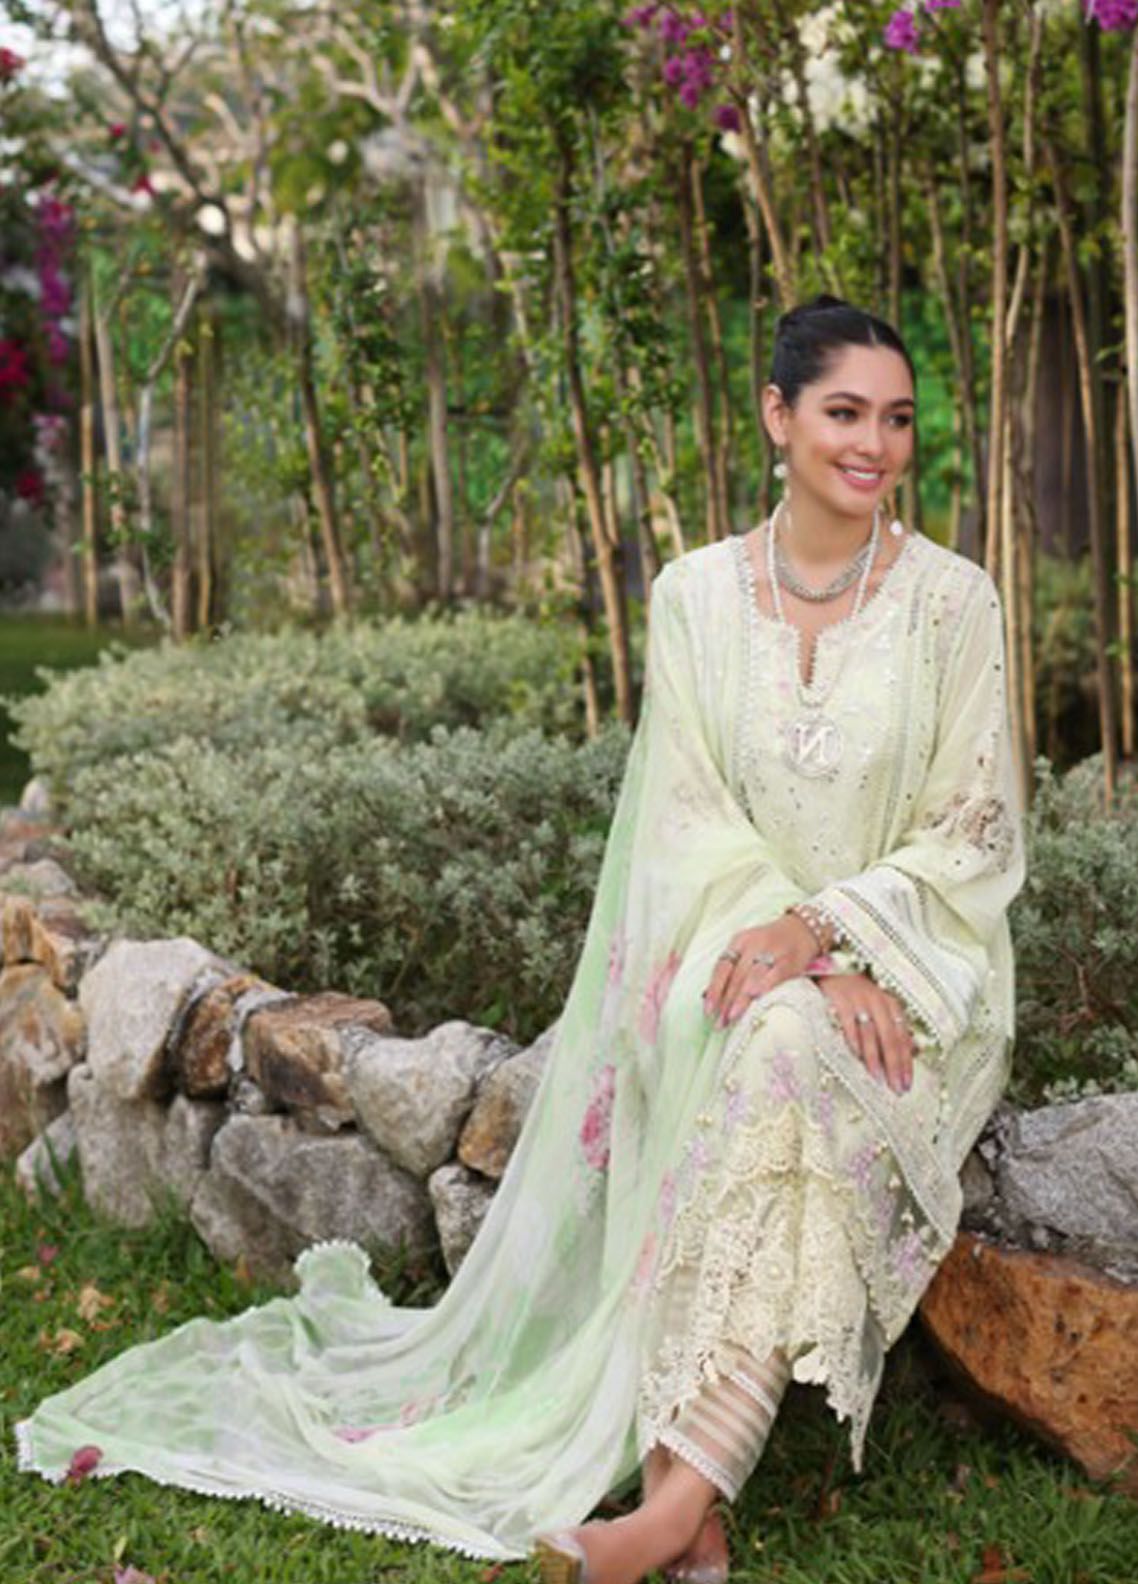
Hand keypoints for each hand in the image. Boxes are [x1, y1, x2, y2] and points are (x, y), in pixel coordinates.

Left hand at [703, 914, 817, 1027]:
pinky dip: (765, 986)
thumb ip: (732, 969)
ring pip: (752, 977)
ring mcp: (772, 951)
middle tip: (719, 1023)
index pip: (721, 967)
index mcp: (739, 941)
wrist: (801, 929)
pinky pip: (775, 974)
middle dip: (726, 1002)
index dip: (713, 990)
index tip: (708, 1010)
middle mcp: (753, 944)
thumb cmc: (770, 944)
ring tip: (732, 1017)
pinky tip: (756, 997)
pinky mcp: (789, 959)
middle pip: (736, 976)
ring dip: (741, 999)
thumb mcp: (748, 949)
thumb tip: (710, 996)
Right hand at [818, 973, 913, 1094]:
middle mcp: (878, 1002)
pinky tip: (856, 1056)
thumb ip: (896, 1027)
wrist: (832, 969)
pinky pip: (849, 1023)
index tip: (907, 1083)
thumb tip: (915, 1052)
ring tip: (878, 1077)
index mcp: (891, 1005)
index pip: (902, 1038)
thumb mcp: (880, 1006)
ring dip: (874, 1057)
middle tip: (895, 1086)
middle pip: (890, 1038)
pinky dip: (853, 1040)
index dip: (906, 1062)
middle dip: (894, 1065)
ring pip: (871, 1033)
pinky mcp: (840, 1000)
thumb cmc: (857, 994)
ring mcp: (859, 1000)